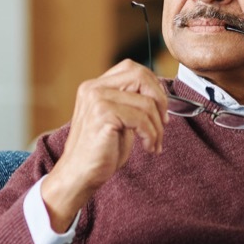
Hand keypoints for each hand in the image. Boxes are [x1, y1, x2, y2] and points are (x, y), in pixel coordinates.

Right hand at [40, 60, 168, 230]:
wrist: (79, 175)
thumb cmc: (100, 152)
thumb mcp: (118, 120)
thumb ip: (131, 103)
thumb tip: (159, 94)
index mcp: (95, 86)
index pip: (133, 69)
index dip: (154, 86)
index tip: (161, 109)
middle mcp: (93, 88)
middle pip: (141, 76)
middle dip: (160, 100)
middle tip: (164, 123)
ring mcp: (97, 99)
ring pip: (146, 102)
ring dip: (158, 126)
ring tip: (155, 143)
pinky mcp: (103, 115)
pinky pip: (141, 119)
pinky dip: (152, 135)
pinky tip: (149, 148)